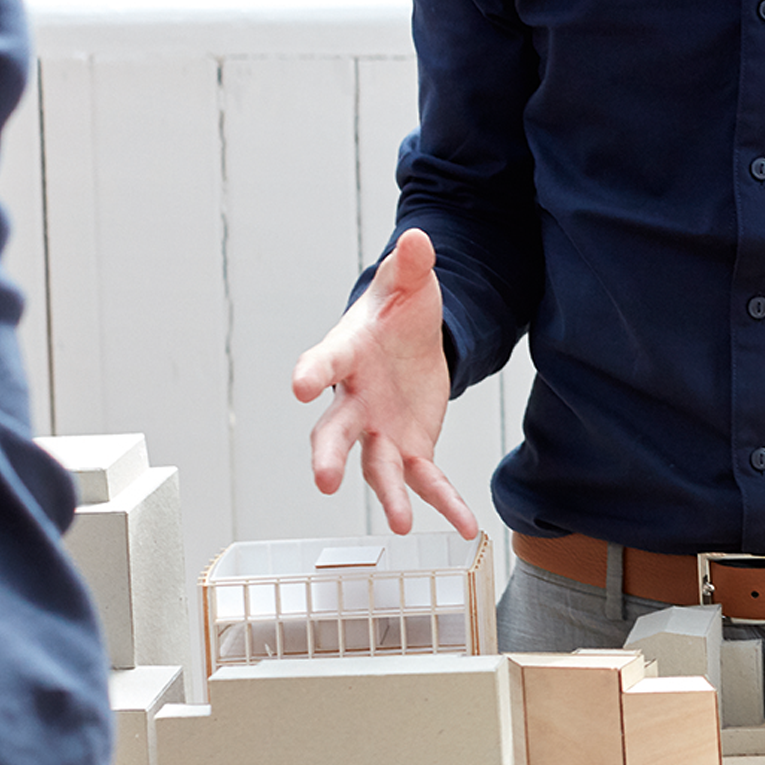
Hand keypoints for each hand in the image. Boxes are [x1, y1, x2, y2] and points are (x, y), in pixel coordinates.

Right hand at [293, 228, 478, 537]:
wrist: (412, 336)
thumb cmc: (399, 308)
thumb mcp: (409, 281)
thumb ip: (412, 265)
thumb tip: (419, 238)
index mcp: (346, 354)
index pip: (324, 363)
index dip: (312, 373)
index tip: (300, 385)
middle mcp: (354, 400)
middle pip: (335, 433)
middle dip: (329, 455)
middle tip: (325, 479)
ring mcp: (380, 429)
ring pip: (376, 466)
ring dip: (386, 494)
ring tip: (398, 521)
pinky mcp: (411, 446)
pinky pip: (426, 479)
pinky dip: (444, 502)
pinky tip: (465, 525)